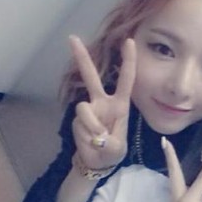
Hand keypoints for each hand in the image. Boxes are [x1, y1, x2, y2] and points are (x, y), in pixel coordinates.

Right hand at [69, 36, 134, 169]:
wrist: (97, 163)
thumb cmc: (113, 152)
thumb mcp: (118, 149)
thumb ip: (109, 142)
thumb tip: (96, 135)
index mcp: (120, 104)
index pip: (126, 79)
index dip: (128, 60)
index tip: (129, 41)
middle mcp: (102, 102)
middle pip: (91, 76)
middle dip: (82, 57)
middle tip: (72, 38)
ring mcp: (88, 109)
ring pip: (83, 108)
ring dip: (91, 126)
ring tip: (99, 140)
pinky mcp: (76, 120)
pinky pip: (79, 124)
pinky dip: (84, 135)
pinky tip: (90, 142)